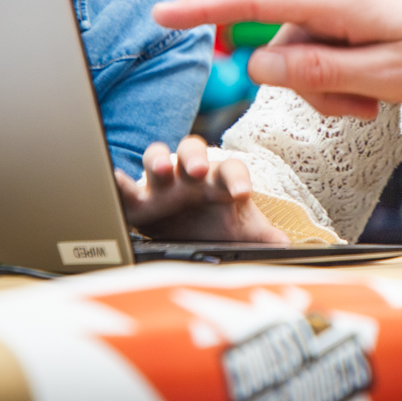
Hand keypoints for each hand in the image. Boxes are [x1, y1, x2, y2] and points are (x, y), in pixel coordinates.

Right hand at [114, 136, 286, 242]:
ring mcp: (162, 184)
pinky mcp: (137, 199)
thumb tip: (288, 248)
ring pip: (158, 158)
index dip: (237, 178)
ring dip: (159, 160)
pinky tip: (113, 180)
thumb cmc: (218, 225)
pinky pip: (125, 187)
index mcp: (220, 180)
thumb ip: (265, 237)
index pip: (232, 170)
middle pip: (193, 152)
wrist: (188, 235)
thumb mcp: (244, 233)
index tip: (242, 192)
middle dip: (194, 158)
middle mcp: (190, 176)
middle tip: (196, 169)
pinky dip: (118, 182)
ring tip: (161, 168)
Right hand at [153, 0, 401, 119]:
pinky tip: (380, 81)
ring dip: (332, 83)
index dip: (205, 9)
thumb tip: (257, 63)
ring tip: (378, 96)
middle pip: (284, 43)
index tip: (162, 14)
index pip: (258, 0)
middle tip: (365, 109)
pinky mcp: (357, 0)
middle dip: (312, 85)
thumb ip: (318, 73)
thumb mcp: (385, 79)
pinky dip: (344, 69)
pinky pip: (326, 41)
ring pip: (304, 50)